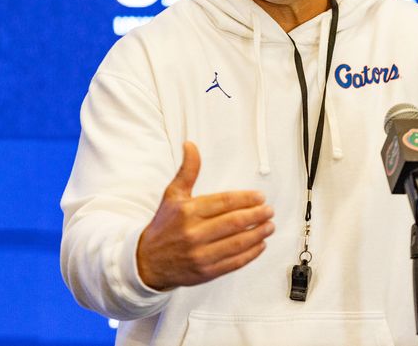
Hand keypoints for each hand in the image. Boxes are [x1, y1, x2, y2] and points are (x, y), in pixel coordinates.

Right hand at [136, 141, 274, 290]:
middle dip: (257, 215)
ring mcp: (200, 254)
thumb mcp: (172, 195)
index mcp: (188, 211)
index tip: (260, 197)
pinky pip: (234, 262)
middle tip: (269, 210)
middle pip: (234, 222)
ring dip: (258, 234)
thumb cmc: (164, 225)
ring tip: (269, 226)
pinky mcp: (206, 272)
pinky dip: (251, 254)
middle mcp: (194, 233)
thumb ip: (188, 170)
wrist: (147, 262)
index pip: (224, 202)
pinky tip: (260, 245)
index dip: (246, 199)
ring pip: (237, 243)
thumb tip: (190, 145)